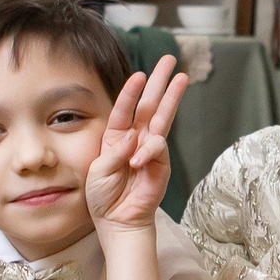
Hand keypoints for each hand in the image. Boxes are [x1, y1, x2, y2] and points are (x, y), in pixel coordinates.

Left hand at [85, 55, 187, 229]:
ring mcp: (150, 150)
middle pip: (150, 105)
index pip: (125, 108)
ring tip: (182, 77)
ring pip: (163, 118)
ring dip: (172, 97)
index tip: (139, 74)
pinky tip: (137, 161)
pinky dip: (147, 151)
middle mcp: (135, 138)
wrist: (117, 220)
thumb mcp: (98, 170)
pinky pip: (157, 148)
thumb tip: (134, 137)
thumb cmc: (103, 196)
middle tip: (169, 59)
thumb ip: (115, 151)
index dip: (131, 91)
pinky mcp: (161, 164)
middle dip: (159, 82)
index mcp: (116, 137)